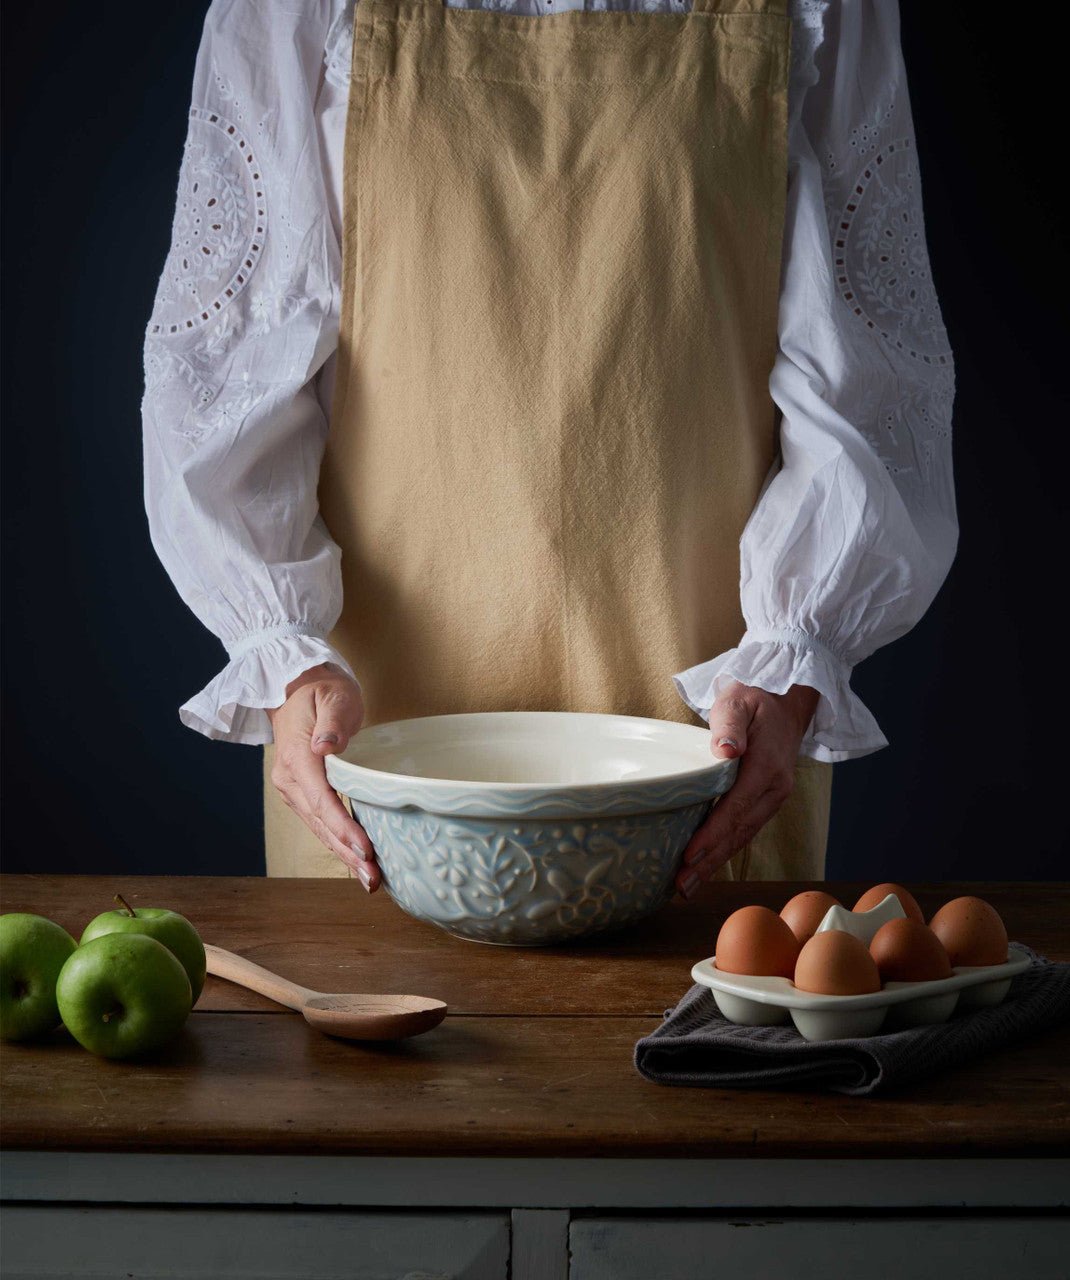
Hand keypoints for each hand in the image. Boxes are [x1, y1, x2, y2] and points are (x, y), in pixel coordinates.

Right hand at [265, 662, 380, 891]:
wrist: (295, 688)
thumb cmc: (321, 690)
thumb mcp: (333, 695)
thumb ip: (332, 723)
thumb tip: (327, 746)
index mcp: (298, 756)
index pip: (322, 799)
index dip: (343, 827)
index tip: (365, 849)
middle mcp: (290, 778)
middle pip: (321, 823)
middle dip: (347, 853)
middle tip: (374, 879)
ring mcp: (293, 788)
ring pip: (319, 828)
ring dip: (344, 855)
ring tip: (370, 880)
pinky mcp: (302, 793)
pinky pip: (320, 822)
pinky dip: (338, 842)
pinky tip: (357, 860)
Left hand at [674, 681, 819, 898]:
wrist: (784, 702)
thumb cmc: (755, 699)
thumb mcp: (738, 702)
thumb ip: (730, 726)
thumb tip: (726, 752)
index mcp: (767, 766)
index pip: (736, 807)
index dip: (713, 833)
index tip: (690, 854)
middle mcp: (775, 789)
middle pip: (739, 831)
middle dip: (710, 861)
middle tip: (681, 886)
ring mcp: (773, 798)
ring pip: (742, 837)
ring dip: (715, 863)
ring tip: (687, 886)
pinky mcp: (766, 802)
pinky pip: (744, 830)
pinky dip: (724, 850)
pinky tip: (705, 866)